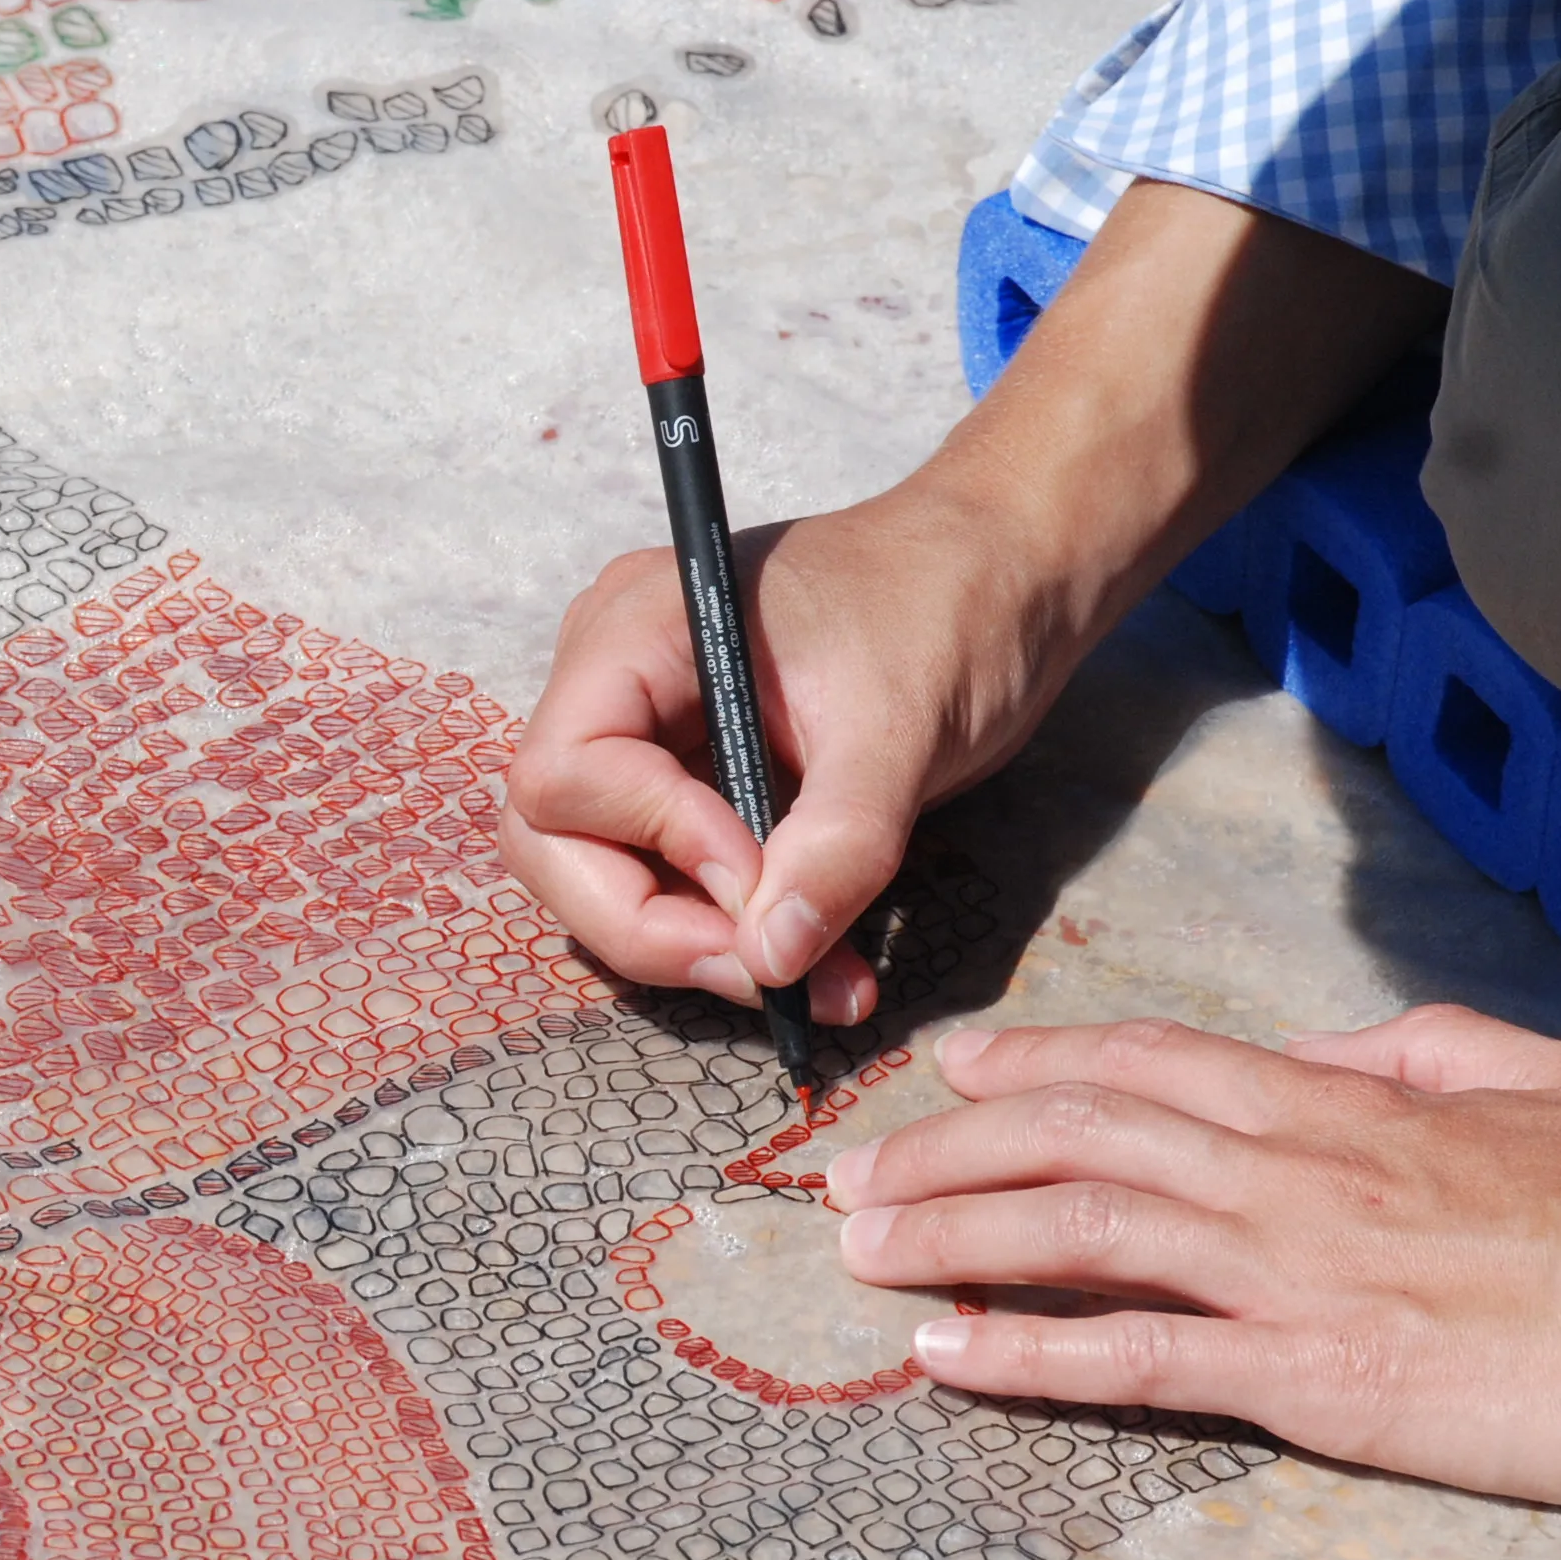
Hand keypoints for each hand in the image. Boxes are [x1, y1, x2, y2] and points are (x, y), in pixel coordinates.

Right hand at [500, 179, 1450, 1018]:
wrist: (1008, 574)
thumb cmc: (953, 605)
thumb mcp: (903, 727)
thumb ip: (837, 844)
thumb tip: (772, 960)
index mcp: (639, 631)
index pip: (565, 772)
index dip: (647, 840)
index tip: (755, 874)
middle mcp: (613, 684)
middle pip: (553, 843)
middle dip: (649, 926)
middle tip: (763, 973)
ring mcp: (642, 739)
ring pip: (602, 880)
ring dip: (697, 950)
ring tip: (816, 985)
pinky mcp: (687, 788)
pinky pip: (671, 885)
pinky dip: (738, 939)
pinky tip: (822, 969)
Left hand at [823, 1006, 1560, 1511]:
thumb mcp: (1534, 1076)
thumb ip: (1414, 1054)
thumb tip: (1324, 1051)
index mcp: (1346, 1100)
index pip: (1151, 1063)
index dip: (1037, 1061)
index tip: (950, 1069)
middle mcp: (1293, 1171)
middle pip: (1078, 1135)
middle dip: (947, 1148)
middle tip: (849, 1173)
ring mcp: (1293, 1269)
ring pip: (1078, 1227)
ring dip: (951, 1232)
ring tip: (854, 1248)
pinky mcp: (1312, 1371)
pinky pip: (1135, 1357)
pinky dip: (1023, 1351)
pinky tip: (939, 1355)